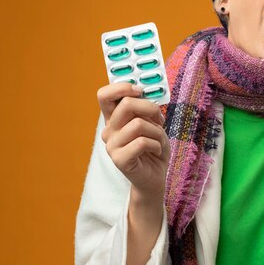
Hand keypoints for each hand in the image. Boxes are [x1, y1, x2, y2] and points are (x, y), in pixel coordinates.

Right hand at [96, 83, 169, 201]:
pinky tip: (156, 151)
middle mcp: (109, 130)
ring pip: (138, 124)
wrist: (155, 177)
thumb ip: (144, 110)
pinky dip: (157, 145)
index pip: (104, 95)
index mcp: (114, 119)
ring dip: (157, 132)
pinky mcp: (119, 159)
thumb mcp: (152, 124)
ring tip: (158, 141)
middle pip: (127, 104)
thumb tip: (144, 93)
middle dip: (151, 109)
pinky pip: (143, 142)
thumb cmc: (154, 148)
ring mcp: (111, 145)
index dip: (122, 87)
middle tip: (159, 120)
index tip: (139, 90)